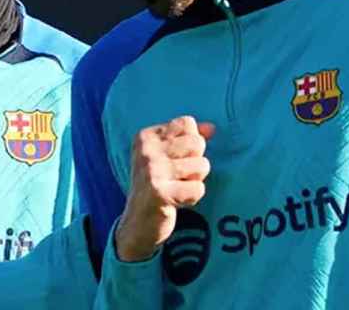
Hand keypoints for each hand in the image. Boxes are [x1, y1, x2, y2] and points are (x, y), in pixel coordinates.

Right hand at [114, 115, 215, 261]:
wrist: (137, 224)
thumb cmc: (156, 186)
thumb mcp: (166, 157)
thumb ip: (188, 138)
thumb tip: (212, 128)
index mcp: (146, 136)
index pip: (187, 123)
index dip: (191, 143)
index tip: (174, 160)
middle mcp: (146, 150)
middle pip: (198, 143)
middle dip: (196, 162)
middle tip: (177, 177)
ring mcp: (152, 171)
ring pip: (202, 165)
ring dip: (195, 181)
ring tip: (176, 188)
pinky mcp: (159, 192)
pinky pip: (198, 189)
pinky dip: (192, 198)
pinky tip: (176, 201)